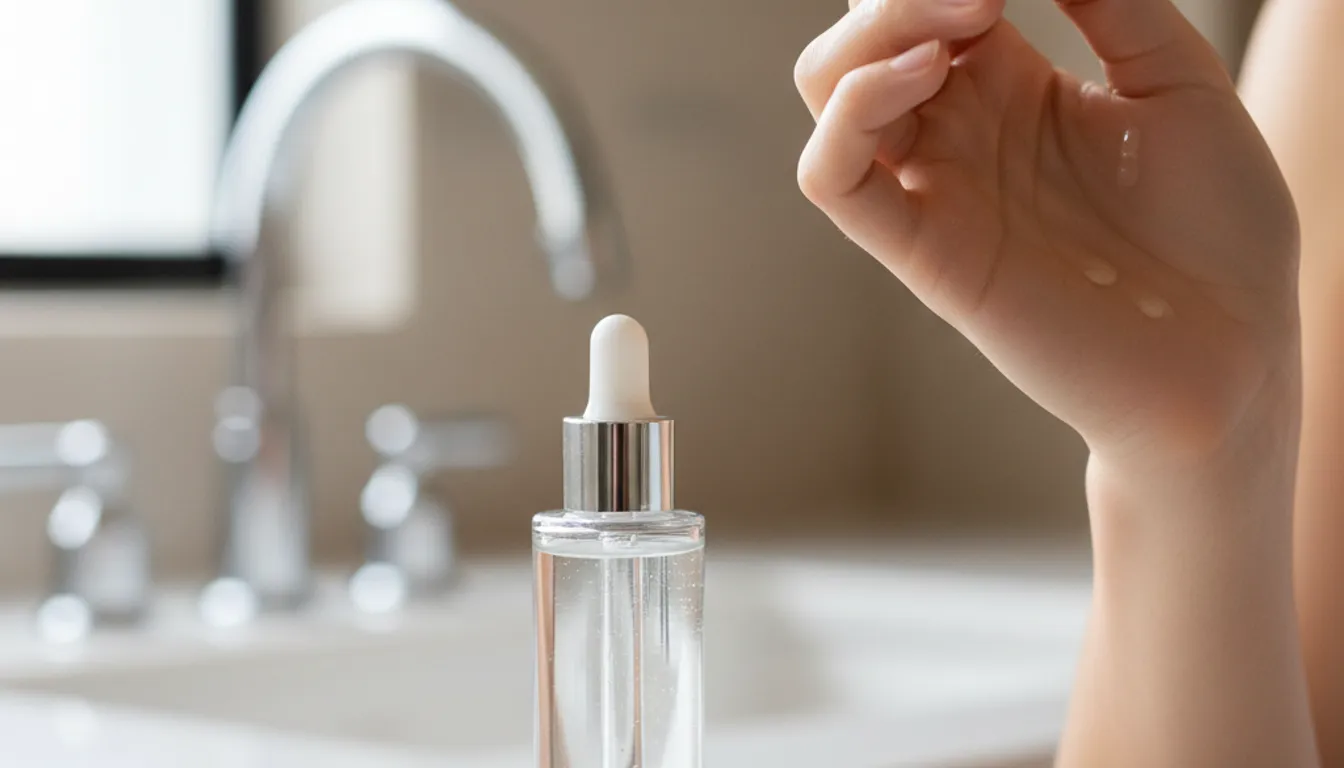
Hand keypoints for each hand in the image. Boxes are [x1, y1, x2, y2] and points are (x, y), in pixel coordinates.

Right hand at [794, 0, 1299, 474]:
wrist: (1233, 354)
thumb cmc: (1219, 233)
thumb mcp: (1180, 86)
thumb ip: (1113, 6)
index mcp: (1014, 89)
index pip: (927, 8)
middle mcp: (962, 136)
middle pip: (859, 45)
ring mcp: (937, 192)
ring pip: (830, 95)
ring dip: (869, 39)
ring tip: (955, 21)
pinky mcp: (926, 252)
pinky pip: (832, 182)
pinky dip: (848, 116)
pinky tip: (925, 74)